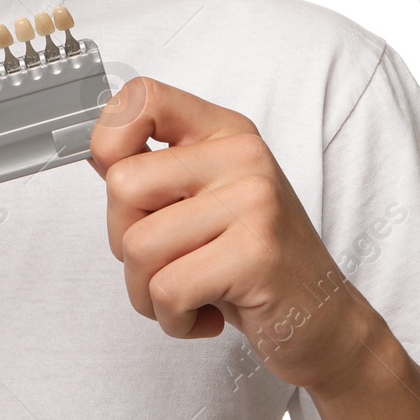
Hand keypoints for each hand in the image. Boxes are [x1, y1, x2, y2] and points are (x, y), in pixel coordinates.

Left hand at [89, 78, 379, 391]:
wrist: (326, 322)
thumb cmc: (253, 262)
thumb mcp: (206, 203)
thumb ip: (155, 174)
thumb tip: (92, 153)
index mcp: (225, 134)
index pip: (143, 96)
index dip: (108, 135)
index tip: (114, 174)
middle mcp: (242, 156)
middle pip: (122, 185)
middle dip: (124, 241)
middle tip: (169, 261)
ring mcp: (253, 201)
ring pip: (137, 246)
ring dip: (147, 292)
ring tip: (191, 294)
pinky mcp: (256, 254)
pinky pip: (167, 290)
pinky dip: (174, 320)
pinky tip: (208, 315)